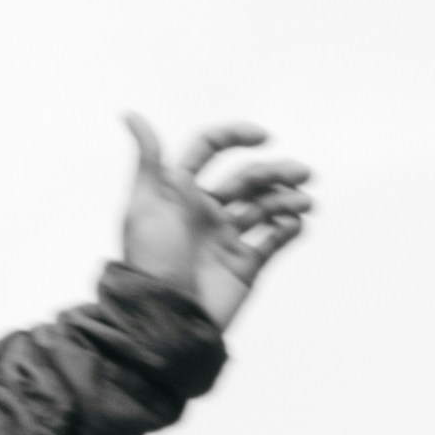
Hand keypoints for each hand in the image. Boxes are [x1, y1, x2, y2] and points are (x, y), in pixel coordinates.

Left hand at [118, 114, 313, 331]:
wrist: (166, 319)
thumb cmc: (151, 261)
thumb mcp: (145, 206)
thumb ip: (148, 159)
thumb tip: (130, 115)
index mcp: (181, 193)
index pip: (210, 150)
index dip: (235, 136)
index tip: (263, 137)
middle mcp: (205, 212)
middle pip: (247, 178)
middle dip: (276, 172)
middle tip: (303, 174)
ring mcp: (226, 239)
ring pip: (265, 207)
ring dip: (288, 199)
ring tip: (305, 203)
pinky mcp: (244, 266)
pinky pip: (273, 241)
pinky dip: (289, 230)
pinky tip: (295, 225)